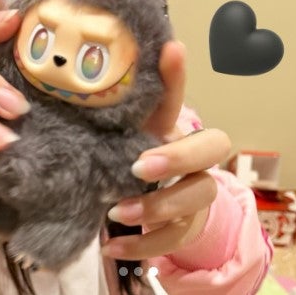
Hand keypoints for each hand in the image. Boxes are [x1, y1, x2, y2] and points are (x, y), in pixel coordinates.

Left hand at [102, 41, 231, 259]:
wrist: (154, 203)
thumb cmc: (133, 161)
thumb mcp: (121, 138)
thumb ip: (111, 112)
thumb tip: (84, 67)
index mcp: (173, 126)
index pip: (180, 97)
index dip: (179, 76)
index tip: (172, 49)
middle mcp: (195, 156)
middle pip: (212, 147)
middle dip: (179, 154)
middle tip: (140, 166)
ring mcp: (197, 192)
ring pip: (196, 196)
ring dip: (157, 206)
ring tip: (115, 212)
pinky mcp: (188, 226)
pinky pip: (175, 238)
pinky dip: (143, 245)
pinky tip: (112, 246)